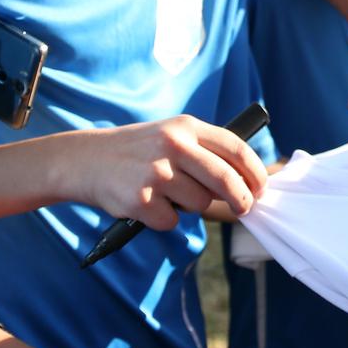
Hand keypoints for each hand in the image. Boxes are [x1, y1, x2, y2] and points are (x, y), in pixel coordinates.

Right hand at [73, 117, 267, 229]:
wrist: (84, 160)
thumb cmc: (138, 152)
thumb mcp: (171, 136)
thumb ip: (205, 152)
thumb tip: (245, 182)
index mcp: (186, 127)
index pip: (235, 147)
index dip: (255, 171)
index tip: (262, 188)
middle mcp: (173, 145)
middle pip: (225, 179)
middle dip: (241, 199)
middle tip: (244, 209)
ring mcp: (156, 172)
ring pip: (199, 204)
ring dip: (189, 208)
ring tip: (166, 194)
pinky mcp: (140, 199)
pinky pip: (171, 221)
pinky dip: (163, 219)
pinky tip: (146, 204)